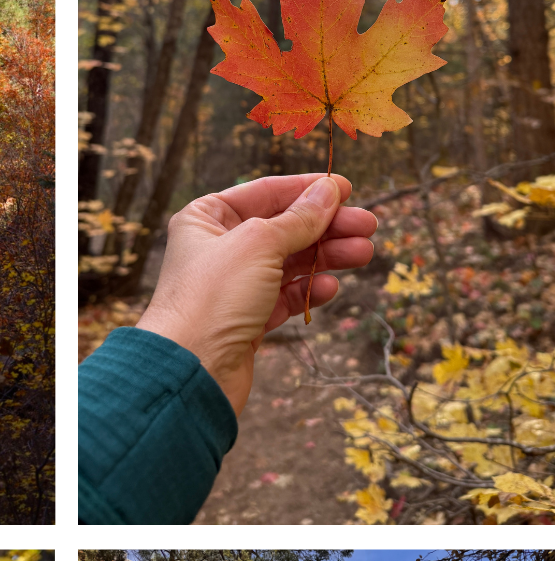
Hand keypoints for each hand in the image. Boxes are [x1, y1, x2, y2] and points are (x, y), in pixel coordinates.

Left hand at [135, 172, 376, 415]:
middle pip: (283, 228)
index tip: (347, 188)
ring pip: (289, 263)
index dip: (307, 189)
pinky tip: (331, 288)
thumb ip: (299, 218)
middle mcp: (218, 249)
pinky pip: (285, 297)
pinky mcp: (246, 321)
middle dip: (327, 226)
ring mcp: (233, 286)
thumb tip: (329, 190)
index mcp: (206, 219)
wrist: (192, 372)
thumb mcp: (260, 244)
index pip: (265, 193)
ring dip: (327, 257)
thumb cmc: (212, 298)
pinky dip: (309, 290)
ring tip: (363, 254)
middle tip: (367, 226)